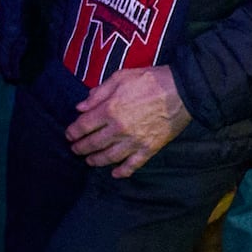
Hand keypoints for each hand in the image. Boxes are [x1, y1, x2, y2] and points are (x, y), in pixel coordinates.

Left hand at [64, 66, 187, 174]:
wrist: (182, 90)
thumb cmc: (150, 80)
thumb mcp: (120, 77)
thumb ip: (99, 93)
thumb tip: (80, 107)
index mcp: (109, 110)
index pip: (84, 125)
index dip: (73, 132)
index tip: (69, 135)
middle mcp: (118, 129)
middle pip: (93, 143)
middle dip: (81, 148)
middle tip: (75, 149)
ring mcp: (134, 141)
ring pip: (110, 157)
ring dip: (96, 160)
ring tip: (89, 161)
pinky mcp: (149, 149)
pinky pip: (133, 165)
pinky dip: (123, 171)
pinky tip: (115, 173)